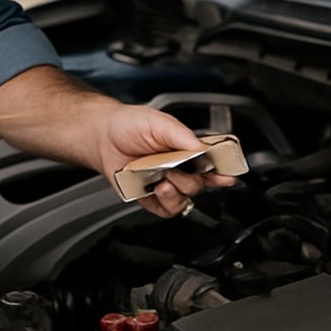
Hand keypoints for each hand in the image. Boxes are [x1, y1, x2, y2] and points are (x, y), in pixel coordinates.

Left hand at [91, 104, 236, 218]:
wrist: (102, 136)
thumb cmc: (129, 124)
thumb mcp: (157, 121)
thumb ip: (181, 134)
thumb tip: (202, 147)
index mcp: (187, 148)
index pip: (213, 161)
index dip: (223, 169)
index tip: (227, 175)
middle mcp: (180, 168)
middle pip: (201, 184)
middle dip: (192, 180)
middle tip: (176, 169)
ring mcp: (167, 183)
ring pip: (186, 199)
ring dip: (177, 192)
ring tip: (163, 180)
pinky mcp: (152, 197)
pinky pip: (167, 209)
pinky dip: (165, 203)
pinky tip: (157, 189)